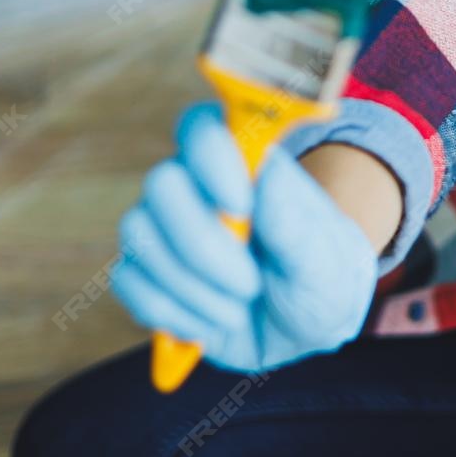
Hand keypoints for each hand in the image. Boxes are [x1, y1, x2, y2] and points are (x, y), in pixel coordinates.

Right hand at [110, 101, 379, 371]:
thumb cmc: (324, 279)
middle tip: (250, 282)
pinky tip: (210, 325)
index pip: (202, 127)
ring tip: (239, 309)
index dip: (211, 158)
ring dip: (192, 286)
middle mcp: (197, 188)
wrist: (306, 329)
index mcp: (245, 165)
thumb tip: (266, 177)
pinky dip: (172, 313)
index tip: (242, 206)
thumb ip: (296, 226)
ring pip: (138, 234)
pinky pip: (129, 282)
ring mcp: (167, 230)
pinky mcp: (148, 273)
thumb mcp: (326, 263)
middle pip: (161, 184)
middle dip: (202, 243)